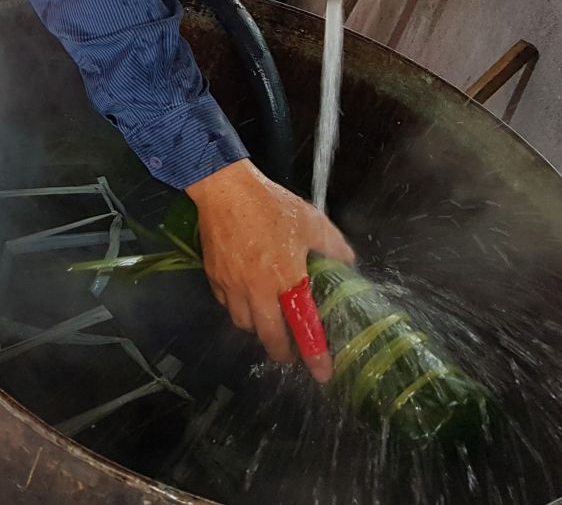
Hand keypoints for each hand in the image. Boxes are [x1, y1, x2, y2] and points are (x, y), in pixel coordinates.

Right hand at [186, 159, 354, 382]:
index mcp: (286, 278)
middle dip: (281, 351)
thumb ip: (333, 246)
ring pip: (243, 323)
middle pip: (268, 336)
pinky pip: (226, 303)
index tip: (322, 373)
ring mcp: (232, 284)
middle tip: (290, 354)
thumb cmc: (269, 204)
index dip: (314, 353)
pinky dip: (237, 307)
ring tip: (267, 322)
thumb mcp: (311, 221)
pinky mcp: (214, 275)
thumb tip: (347, 262)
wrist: (224, 189)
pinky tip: (245, 297)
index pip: (303, 325)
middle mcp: (257, 289)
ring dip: (258, 328)